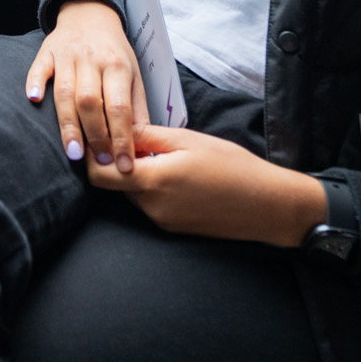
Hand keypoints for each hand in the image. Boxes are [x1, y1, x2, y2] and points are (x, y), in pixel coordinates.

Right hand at [24, 0, 148, 173]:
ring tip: (74, 153)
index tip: (123, 165)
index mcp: (117, 66)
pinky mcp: (47, 51)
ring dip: (69, 124)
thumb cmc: (114, 51)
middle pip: (90, 101)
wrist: (90, 13)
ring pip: (65, 92)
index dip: (122, 138)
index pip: (120, 107)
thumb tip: (143, 145)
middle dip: (95, 135)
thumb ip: (137, 108)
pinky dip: (35, 83)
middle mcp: (92, 59)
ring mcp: (67, 55)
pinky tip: (34, 100)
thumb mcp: (134, 73)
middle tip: (99, 162)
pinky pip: (39, 68)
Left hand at [108, 123, 326, 247]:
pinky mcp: (174, 229)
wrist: (268, 206)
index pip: (98, 175)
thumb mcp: (189, 140)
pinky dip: (154, 188)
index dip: (92, 156)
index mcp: (153, 180)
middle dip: (120, 162)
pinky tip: (179, 176)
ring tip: (166, 156)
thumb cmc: (233, 167)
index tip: (98, 137)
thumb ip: (148, 137)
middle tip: (140, 140)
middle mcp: (152, 207)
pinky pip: (152, 205)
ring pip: (134, 194)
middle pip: (115, 184)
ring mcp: (162, 221)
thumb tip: (118, 132)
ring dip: (139, 175)